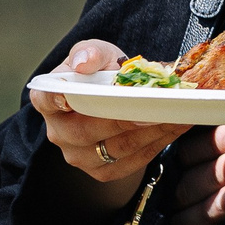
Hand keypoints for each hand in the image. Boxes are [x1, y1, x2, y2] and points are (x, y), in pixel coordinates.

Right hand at [30, 42, 180, 202]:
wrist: (117, 98)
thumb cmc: (102, 74)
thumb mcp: (98, 54)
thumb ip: (90, 53)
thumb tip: (84, 63)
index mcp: (50, 101)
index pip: (46, 100)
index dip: (55, 99)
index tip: (68, 97)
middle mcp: (59, 133)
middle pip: (88, 130)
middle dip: (125, 117)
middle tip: (156, 105)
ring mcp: (79, 156)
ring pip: (117, 147)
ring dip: (152, 130)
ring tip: (178, 112)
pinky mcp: (104, 171)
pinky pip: (134, 160)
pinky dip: (160, 142)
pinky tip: (178, 125)